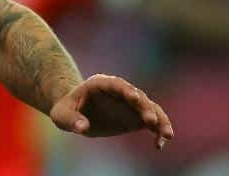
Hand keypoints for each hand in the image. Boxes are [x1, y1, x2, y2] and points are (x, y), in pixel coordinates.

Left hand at [50, 74, 173, 148]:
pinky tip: (160, 144)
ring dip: (159, 119)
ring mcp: (130, 104)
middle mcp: (120, 91)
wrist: (75, 113)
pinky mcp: (136, 117)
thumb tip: (83, 128)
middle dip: (145, 107)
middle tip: (151, 121)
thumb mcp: (61, 114)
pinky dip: (158, 131)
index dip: (125, 90)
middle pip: (136, 96)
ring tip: (166, 135)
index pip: (116, 84)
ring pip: (150, 108)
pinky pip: (152, 123)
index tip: (134, 98)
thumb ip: (71, 119)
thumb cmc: (66, 110)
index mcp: (100, 84)